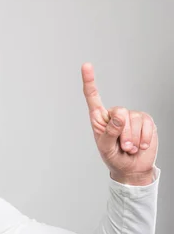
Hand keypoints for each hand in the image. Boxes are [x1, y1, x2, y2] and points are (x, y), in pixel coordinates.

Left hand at [81, 63, 157, 184]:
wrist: (132, 168)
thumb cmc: (113, 157)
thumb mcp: (106, 148)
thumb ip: (110, 132)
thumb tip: (120, 114)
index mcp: (99, 118)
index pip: (93, 97)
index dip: (89, 81)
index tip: (86, 65)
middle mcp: (115, 114)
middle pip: (120, 112)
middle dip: (123, 134)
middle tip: (123, 147)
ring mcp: (131, 116)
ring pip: (134, 120)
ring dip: (133, 139)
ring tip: (129, 148)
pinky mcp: (146, 121)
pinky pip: (147, 124)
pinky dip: (144, 138)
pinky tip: (140, 146)